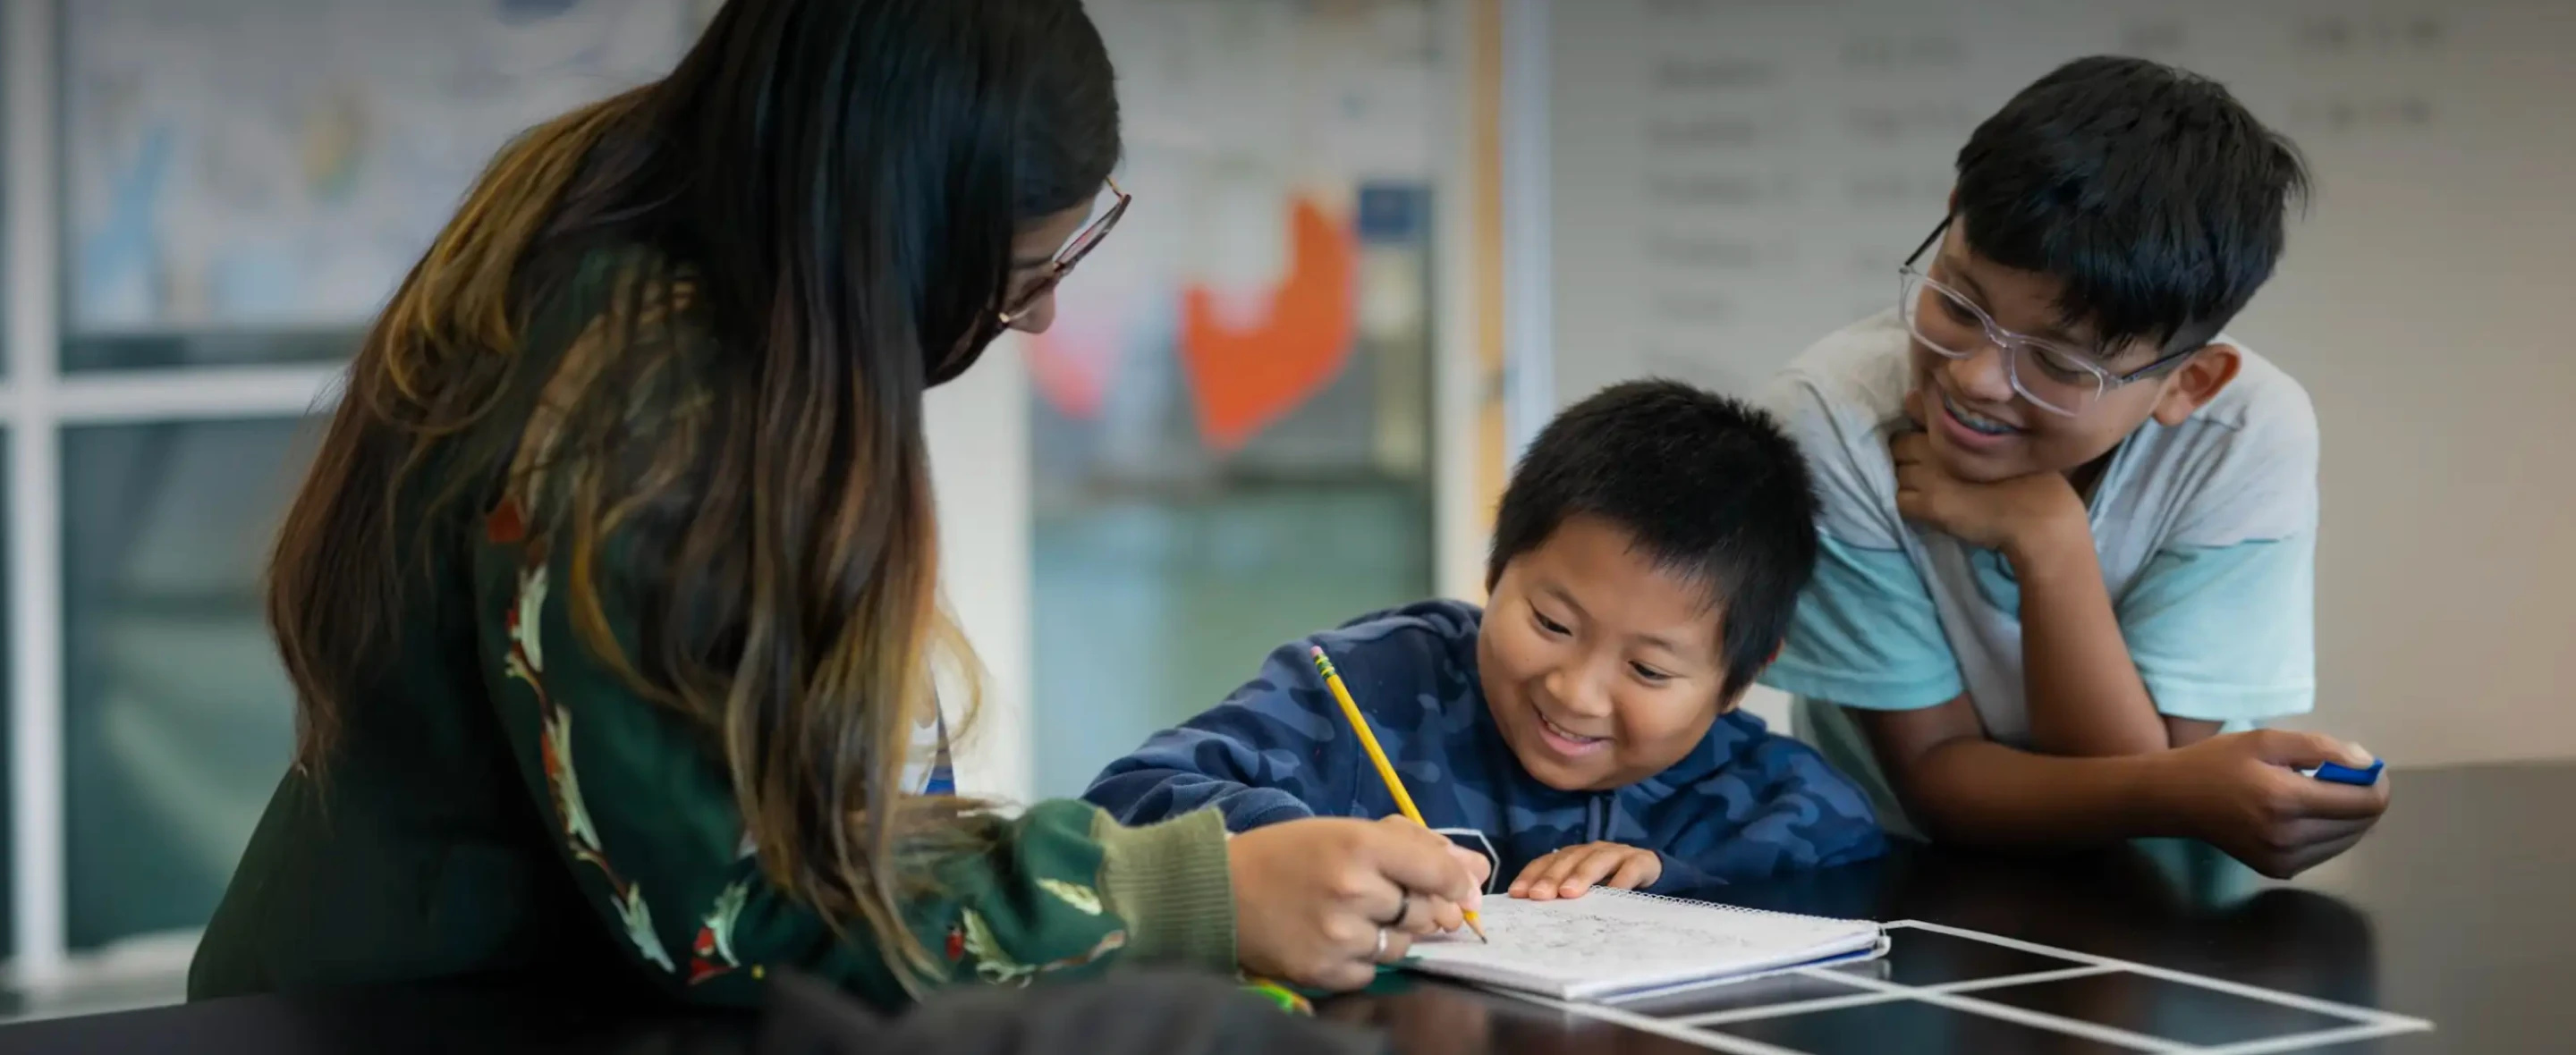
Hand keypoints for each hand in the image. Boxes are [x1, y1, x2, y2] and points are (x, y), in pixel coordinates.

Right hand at [1226, 816, 1483, 990]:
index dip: (1458, 882)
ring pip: (1405, 945)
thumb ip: (1413, 845)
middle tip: (1400, 902)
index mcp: (1360, 845)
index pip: (1439, 870)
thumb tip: (1476, 868)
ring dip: (1394, 935)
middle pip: (1427, 912)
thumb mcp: (1345, 833)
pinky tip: (1339, 938)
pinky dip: (1367, 958)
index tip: (1461, 890)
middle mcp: (1355, 890)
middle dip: (1425, 909)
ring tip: (1360, 917)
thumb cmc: (1288, 854)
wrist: (1220, 892)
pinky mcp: (1327, 971)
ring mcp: (1341, 935)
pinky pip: (1374, 971)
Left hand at [1506, 842, 1661, 899]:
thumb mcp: (1585, 890)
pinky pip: (1630, 869)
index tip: (1517, 894)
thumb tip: (1531, 917)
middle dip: (1551, 877)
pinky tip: (1614, 893)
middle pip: (1568, 859)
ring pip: (1595, 860)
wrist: (1650, 871)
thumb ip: (1562, 897)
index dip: (1531, 875)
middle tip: (1539, 895)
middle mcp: (1591, 851)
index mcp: (1572, 856)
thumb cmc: (1609, 885)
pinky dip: (1622, 880)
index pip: (1546, 862)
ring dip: (1581, 875)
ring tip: (1569, 893)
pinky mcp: (1641, 861)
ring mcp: (1616, 853)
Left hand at [1891, 394, 2086, 557]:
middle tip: (1928, 469)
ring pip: (1897, 473)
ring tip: (1930, 489)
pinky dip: (1909, 506)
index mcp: (1956, 421)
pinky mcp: (1927, 504)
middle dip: (1908, 456)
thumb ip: (1969, 422)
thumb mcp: (2001, 439)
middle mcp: (1937, 442)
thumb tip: (1935, 409)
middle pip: (1898, 444)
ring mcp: (1929, 474)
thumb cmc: (2030, 475)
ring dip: (1909, 481)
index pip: (1912, 411)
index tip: (1928, 438)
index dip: (1918, 428)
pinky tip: (1928, 509)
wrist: (2037, 513)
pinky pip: (1900, 502)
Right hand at [2157, 729, 2390, 878]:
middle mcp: (2290, 838)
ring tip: (2317, 795)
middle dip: (2362, 798)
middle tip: (2339, 778)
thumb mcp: (2267, 740)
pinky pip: (2325, 853)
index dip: (2376, 784)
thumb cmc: (2218, 762)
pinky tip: (2303, 815)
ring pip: (2348, 841)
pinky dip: (2327, 832)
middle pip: (2362, 824)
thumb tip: (2367, 766)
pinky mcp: (2279, 870)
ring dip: (2346, 817)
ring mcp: (2285, 860)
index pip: (2365, 803)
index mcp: (2287, 801)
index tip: (2366, 769)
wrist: (2174, 799)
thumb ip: (2322, 749)